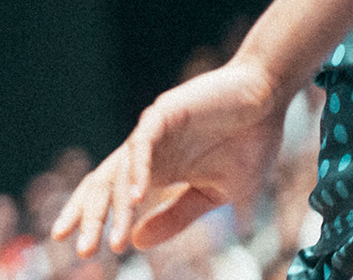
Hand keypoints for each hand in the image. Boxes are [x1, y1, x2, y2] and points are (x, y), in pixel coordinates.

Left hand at [51, 61, 283, 256]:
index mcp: (154, 170)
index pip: (111, 196)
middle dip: (90, 218)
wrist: (269, 100)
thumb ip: (174, 217)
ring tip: (113, 240)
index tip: (84, 251)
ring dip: (116, 206)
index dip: (92, 220)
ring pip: (120, 171)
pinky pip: (142, 144)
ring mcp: (151, 131)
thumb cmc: (247, 143)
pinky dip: (138, 171)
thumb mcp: (211, 195)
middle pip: (104, 186)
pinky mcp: (163, 112)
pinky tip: (137, 197)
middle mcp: (145, 152)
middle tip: (83, 251)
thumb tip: (135, 244)